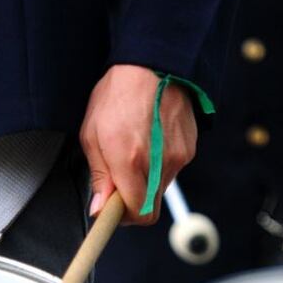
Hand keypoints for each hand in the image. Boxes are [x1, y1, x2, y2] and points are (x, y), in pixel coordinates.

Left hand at [80, 64, 196, 224]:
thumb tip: (100, 208)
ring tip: (134, 150)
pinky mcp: (189, 149)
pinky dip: (159, 165)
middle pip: (149, 205)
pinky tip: (150, 140)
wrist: (152, 65)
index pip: (137, 214)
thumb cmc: (117, 94)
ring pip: (160, 189)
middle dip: (132, 200)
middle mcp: (158, 163)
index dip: (123, 217)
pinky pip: (172, 170)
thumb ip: (99, 175)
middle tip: (118, 179)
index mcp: (130, 160)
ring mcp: (178, 156)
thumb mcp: (92, 133)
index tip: (111, 210)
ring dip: (145, 181)